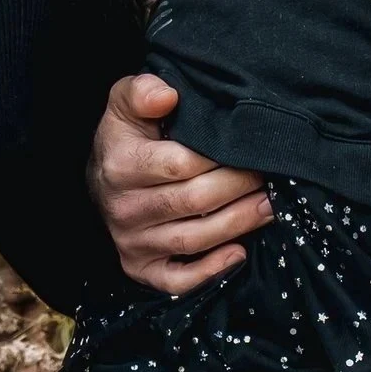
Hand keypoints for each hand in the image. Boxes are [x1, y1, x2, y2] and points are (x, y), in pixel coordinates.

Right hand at [91, 73, 272, 293]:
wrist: (100, 175)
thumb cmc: (126, 135)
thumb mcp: (125, 102)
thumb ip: (142, 90)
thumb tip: (167, 96)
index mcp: (121, 166)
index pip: (181, 165)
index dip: (222, 158)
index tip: (250, 148)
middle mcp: (123, 208)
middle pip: (194, 202)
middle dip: (240, 188)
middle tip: (269, 175)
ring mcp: (131, 241)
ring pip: (193, 240)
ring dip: (239, 224)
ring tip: (270, 206)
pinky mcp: (139, 267)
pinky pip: (176, 281)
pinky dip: (210, 272)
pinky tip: (238, 253)